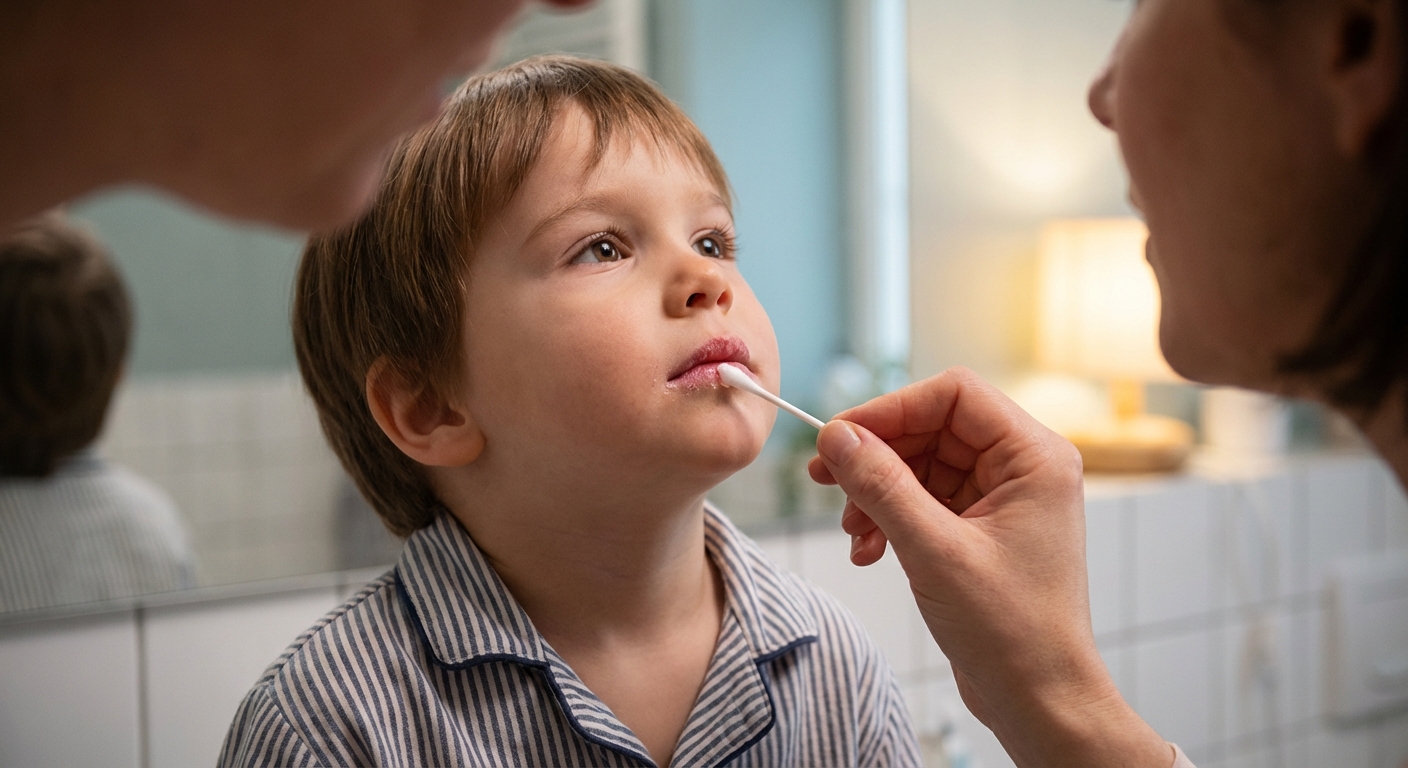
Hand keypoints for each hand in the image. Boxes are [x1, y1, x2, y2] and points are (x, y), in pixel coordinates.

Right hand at [808, 367, 1170, 767]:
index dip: (891, 409)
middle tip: (826, 480)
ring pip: (921, 465)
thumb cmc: (1013, 633)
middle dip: (877, 455)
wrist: (1040, 701)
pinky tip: (869, 549)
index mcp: (1034, 458)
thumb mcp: (934, 551)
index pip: (954, 395)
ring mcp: (1002, 499)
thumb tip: (836, 438)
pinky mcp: (980, 529)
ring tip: (854, 532)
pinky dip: (890, 518)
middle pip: (932, 427)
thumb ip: (882, 486)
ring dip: (878, 492)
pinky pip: (924, 499)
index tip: (841, 436)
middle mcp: (1023, 468)